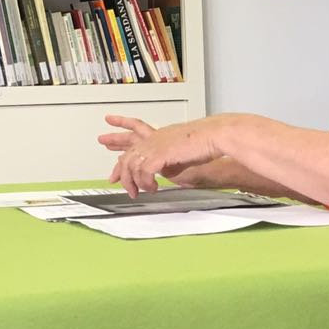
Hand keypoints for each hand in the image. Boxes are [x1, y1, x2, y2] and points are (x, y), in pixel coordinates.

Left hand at [99, 115, 222, 195]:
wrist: (214, 136)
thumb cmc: (204, 144)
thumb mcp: (181, 156)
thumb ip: (169, 163)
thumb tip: (164, 174)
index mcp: (159, 137)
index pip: (132, 144)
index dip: (120, 156)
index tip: (114, 166)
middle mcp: (154, 139)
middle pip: (126, 155)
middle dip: (118, 170)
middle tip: (114, 182)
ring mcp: (155, 145)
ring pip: (131, 165)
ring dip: (133, 182)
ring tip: (138, 192)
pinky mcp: (160, 153)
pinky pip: (144, 171)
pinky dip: (146, 182)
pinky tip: (153, 188)